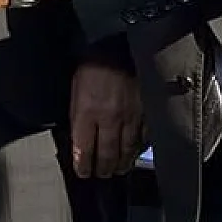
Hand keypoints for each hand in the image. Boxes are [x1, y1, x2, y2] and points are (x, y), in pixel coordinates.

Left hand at [69, 60, 144, 177]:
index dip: (83, 165)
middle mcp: (109, 119)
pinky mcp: (147, 113)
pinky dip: (139, 149)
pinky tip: (136, 154)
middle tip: (102, 175)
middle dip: (103, 168)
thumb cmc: (92, 67)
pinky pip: (144, 138)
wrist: (120, 46)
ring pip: (127, 149)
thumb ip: (77, 117)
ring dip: (122, 163)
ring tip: (118, 170)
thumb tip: (79, 140)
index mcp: (86, 113)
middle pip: (106, 154)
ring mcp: (130, 117)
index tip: (83, 172)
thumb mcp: (74, 91)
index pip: (83, 149)